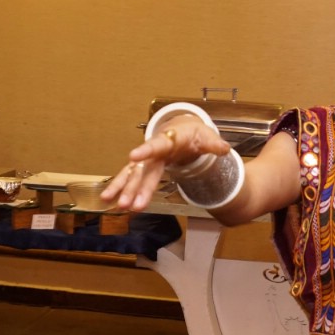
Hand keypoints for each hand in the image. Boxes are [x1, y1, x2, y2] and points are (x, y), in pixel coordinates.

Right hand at [101, 114, 231, 211]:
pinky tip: (110, 201)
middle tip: (128, 204)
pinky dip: (120, 189)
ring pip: (133, 175)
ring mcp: (147, 161)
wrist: (182, 130)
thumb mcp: (206, 137)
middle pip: (143, 169)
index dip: (146, 150)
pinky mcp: (144, 169)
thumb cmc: (193, 134)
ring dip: (124, 190)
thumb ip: (214, 144)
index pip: (157, 145)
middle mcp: (153, 151)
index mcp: (168, 140)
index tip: (133, 156)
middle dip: (134, 186)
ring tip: (113, 204)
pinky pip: (130, 179)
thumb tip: (225, 149)